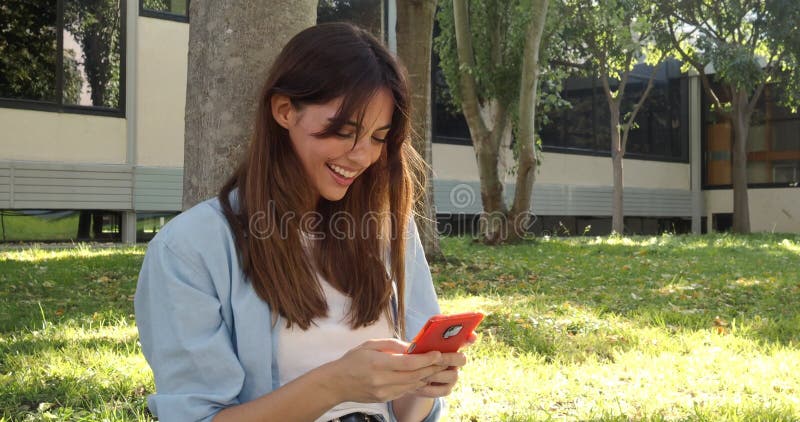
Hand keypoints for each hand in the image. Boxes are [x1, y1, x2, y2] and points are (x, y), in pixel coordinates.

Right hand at [324, 339, 444, 403]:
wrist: (337, 384)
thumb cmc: (353, 360)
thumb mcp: (370, 345)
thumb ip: (392, 345)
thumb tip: (412, 346)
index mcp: (378, 364)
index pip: (408, 364)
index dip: (426, 359)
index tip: (438, 353)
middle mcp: (382, 380)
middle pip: (414, 376)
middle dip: (433, 368)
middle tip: (446, 361)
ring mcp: (384, 392)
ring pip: (413, 385)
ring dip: (428, 376)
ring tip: (440, 368)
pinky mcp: (385, 399)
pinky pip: (406, 391)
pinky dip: (417, 383)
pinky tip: (424, 376)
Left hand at [412, 332, 477, 397]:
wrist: (409, 375)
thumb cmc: (413, 356)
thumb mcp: (413, 348)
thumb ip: (417, 344)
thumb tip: (412, 346)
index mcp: (450, 346)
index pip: (466, 339)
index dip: (470, 337)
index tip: (472, 335)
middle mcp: (456, 360)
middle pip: (462, 359)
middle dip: (449, 358)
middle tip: (437, 357)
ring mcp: (453, 375)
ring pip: (453, 375)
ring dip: (437, 375)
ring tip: (422, 374)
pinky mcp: (446, 389)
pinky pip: (443, 390)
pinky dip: (430, 388)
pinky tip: (418, 386)